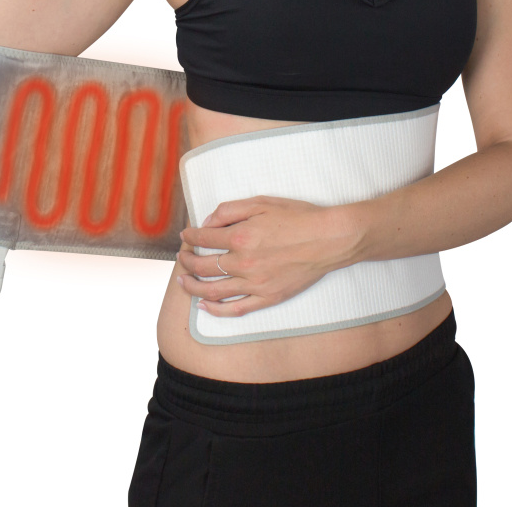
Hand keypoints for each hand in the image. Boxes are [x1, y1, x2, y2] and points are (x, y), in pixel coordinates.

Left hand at [176, 195, 358, 317]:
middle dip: (187, 260)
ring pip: (214, 291)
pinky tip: (203, 306)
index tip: (186, 236)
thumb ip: (229, 210)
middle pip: (203, 266)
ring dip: (193, 286)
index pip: (203, 238)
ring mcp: (256, 284)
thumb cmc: (298, 217)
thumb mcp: (261, 202)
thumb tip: (207, 222)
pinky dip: (216, 310)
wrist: (329, 239)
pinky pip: (236, 309)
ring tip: (183, 280)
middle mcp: (244, 263)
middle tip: (182, 256)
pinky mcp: (268, 297)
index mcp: (241, 237)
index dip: (190, 236)